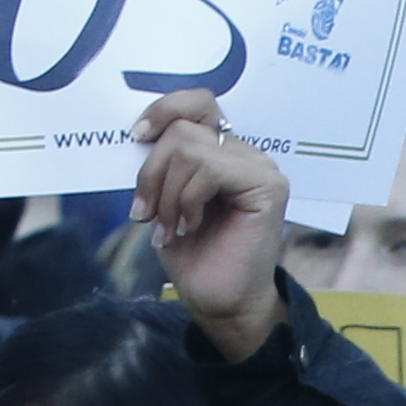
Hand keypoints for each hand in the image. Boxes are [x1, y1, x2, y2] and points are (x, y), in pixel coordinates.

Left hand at [133, 86, 293, 363]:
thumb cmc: (195, 255)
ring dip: (166, 192)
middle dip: (153, 171)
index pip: (197, 102)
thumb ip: (163, 162)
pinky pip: (208, 169)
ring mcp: (260, 168)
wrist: (220, 303)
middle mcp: (247, 154)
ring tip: (168, 227)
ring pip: (190, 148)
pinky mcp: (268, 187)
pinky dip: (186, 200)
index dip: (163, 110)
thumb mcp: (165, 198)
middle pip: (183, 128)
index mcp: (225, 151)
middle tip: (146, 212)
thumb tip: (138, 133)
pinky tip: (190, 227)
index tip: (136, 137)